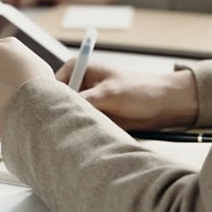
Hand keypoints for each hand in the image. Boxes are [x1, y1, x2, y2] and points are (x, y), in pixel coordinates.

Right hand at [55, 62, 199, 130]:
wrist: (165, 104)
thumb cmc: (141, 89)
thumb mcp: (110, 93)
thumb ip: (84, 100)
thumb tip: (58, 110)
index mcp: (77, 69)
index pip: (51, 87)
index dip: (46, 103)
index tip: (46, 118)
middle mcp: (79, 85)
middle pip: (57, 104)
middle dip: (58, 118)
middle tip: (57, 133)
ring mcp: (86, 103)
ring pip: (68, 118)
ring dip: (71, 128)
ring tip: (74, 137)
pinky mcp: (95, 118)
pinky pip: (80, 128)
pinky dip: (81, 134)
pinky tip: (82, 142)